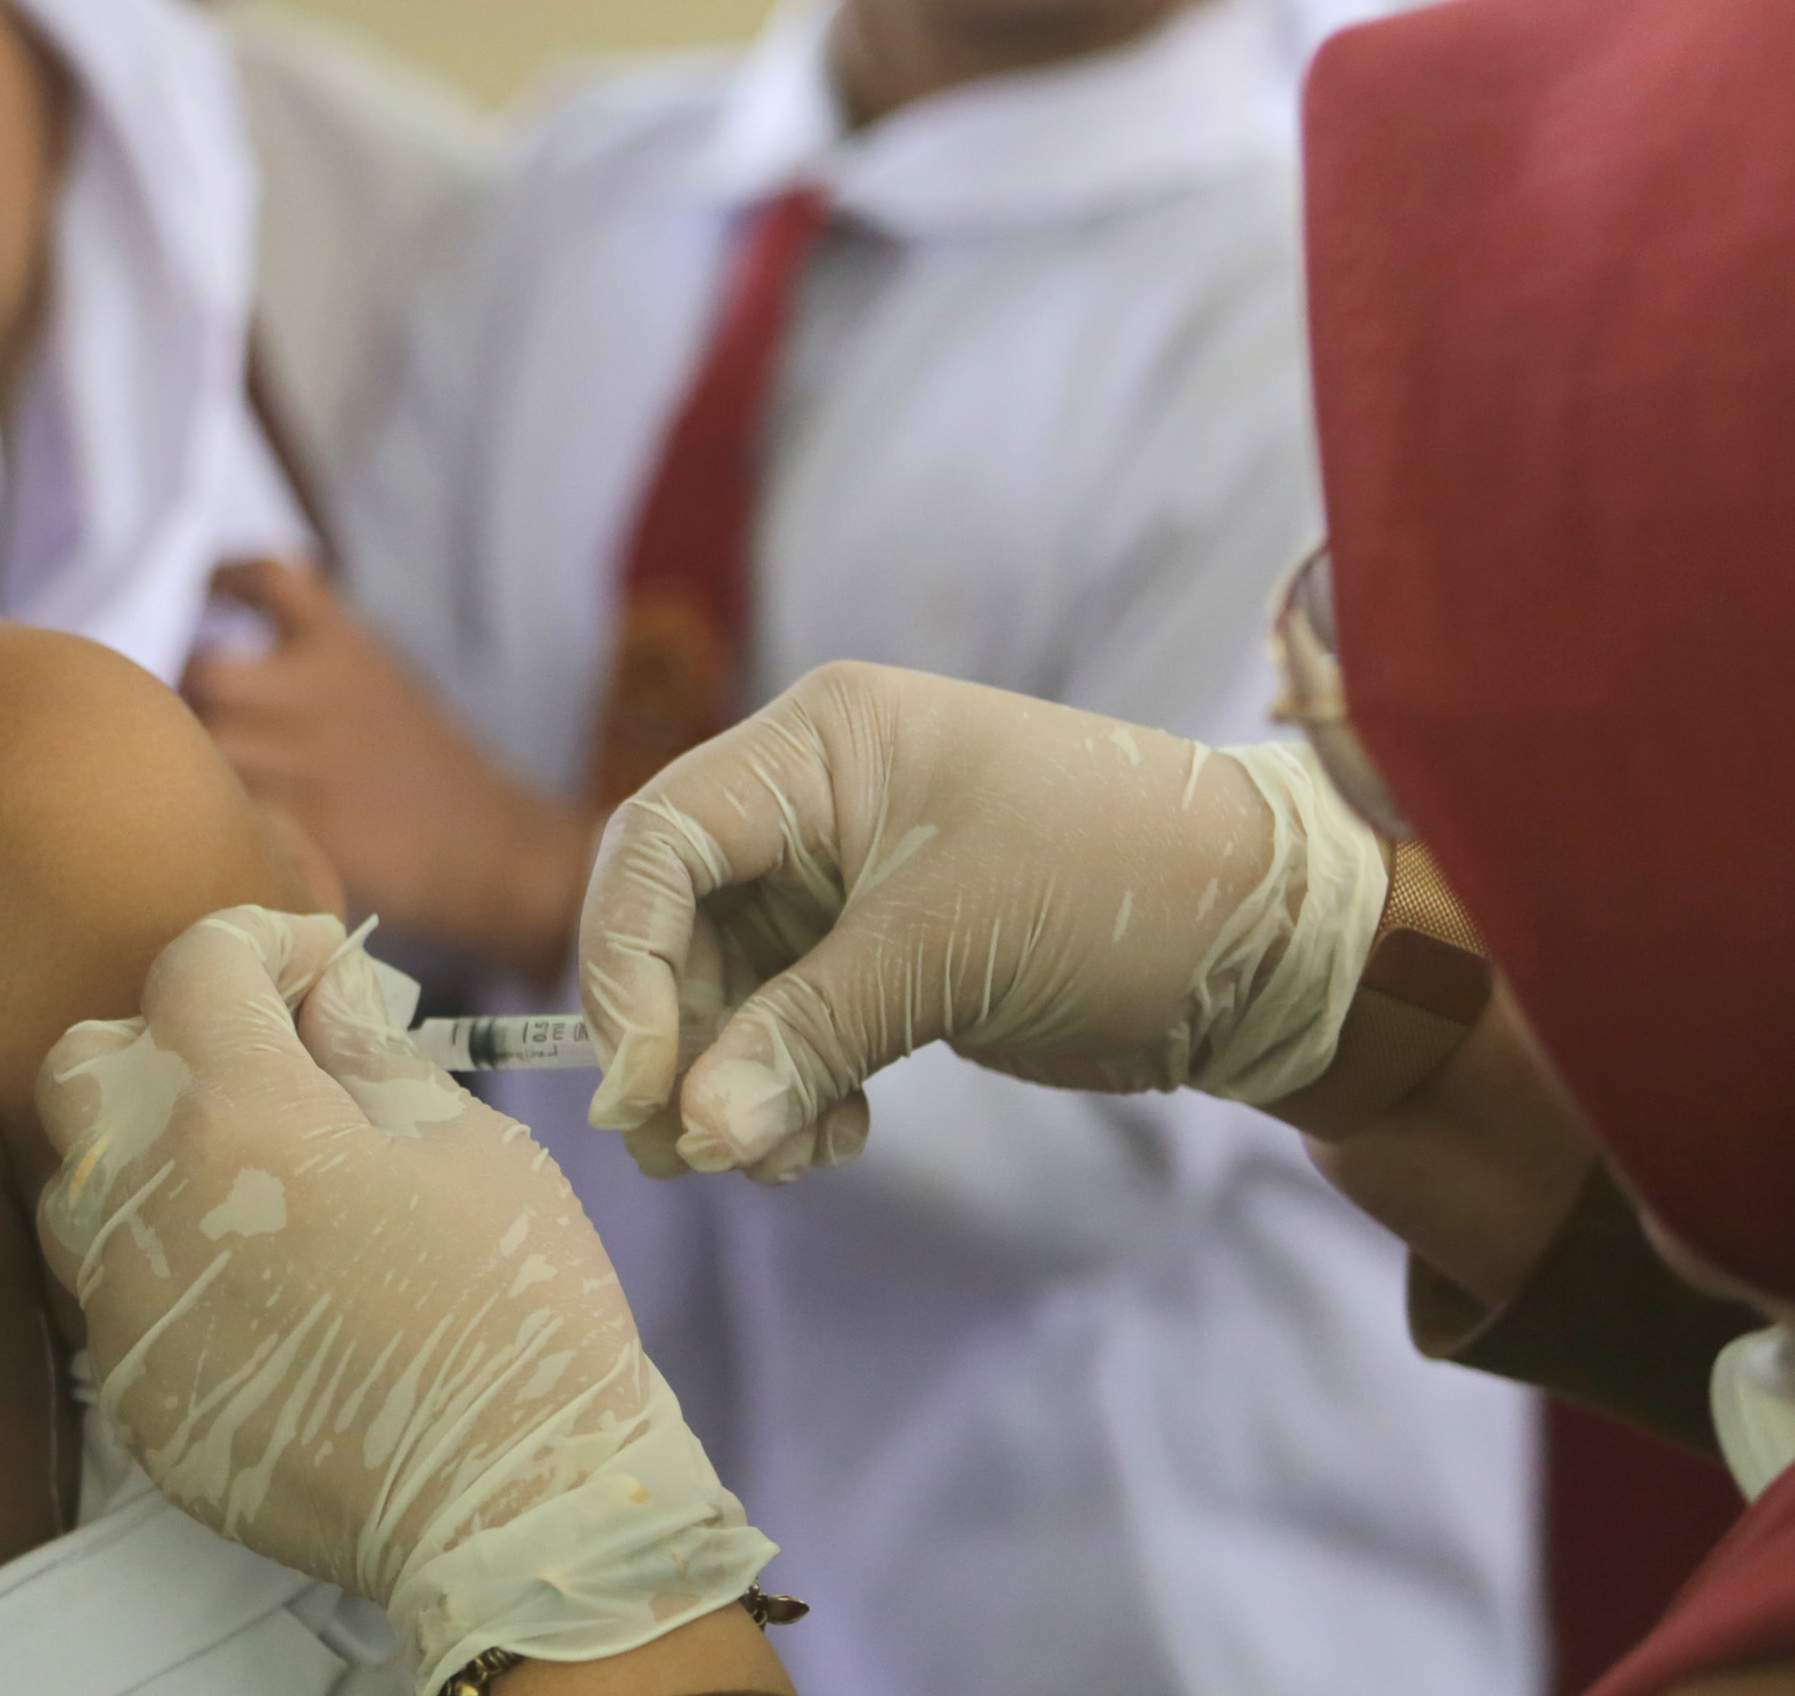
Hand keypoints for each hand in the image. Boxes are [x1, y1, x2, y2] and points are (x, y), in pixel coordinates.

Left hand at [38, 908, 776, 1688]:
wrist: (512, 1514)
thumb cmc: (513, 1314)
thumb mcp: (465, 1144)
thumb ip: (370, 1053)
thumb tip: (326, 994)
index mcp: (238, 1111)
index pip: (198, 963)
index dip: (266, 938)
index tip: (323, 961)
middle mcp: (147, 1197)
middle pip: (90, 1058)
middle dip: (169, 1032)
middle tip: (268, 1058)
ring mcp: (126, 1306)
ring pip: (80, 1178)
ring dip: (148, 1148)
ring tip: (254, 1172)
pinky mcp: (132, 1394)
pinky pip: (112, 1289)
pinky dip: (166, 1256)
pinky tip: (257, 1280)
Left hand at [187, 562, 592, 979]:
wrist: (487, 845)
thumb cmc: (422, 760)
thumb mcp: (381, 675)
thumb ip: (319, 639)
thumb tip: (263, 579)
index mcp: (347, 646)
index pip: (271, 576)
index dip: (222, 577)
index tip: (203, 597)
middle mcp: (325, 693)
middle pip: (207, 671)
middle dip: (184, 694)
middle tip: (187, 714)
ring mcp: (315, 763)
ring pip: (208, 747)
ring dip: (191, 758)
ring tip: (197, 772)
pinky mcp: (309, 830)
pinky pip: (231, 809)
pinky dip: (218, 812)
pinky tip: (226, 822)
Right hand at [580, 662, 1386, 1182]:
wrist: (1279, 944)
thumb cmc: (1121, 891)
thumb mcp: (951, 953)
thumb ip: (805, 1037)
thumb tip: (691, 1133)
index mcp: (820, 743)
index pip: (660, 840)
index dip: (626, 962)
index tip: (642, 1087)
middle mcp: (815, 797)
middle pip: (676, 921)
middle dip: (678, 1042)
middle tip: (694, 1154)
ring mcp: (846, 876)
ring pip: (728, 987)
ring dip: (737, 1085)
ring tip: (785, 1163)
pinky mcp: (882, 949)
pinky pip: (788, 1023)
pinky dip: (790, 1089)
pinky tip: (834, 1141)